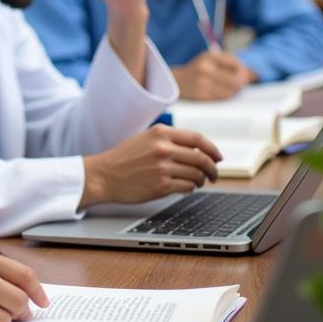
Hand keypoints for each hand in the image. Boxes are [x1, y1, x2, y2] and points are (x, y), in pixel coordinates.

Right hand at [82, 125, 222, 205]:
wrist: (103, 176)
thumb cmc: (124, 159)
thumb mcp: (145, 139)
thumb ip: (169, 140)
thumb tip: (199, 149)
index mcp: (160, 133)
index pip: (198, 138)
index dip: (213, 149)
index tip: (218, 157)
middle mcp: (163, 148)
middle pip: (202, 158)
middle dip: (212, 168)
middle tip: (213, 174)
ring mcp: (162, 168)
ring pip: (196, 174)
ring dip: (201, 180)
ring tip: (197, 182)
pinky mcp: (161, 186)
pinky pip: (187, 187)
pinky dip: (190, 188)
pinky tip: (185, 187)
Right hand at [172, 50, 253, 99]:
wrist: (178, 80)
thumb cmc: (200, 68)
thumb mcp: (212, 58)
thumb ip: (232, 62)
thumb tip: (249, 77)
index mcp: (209, 56)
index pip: (237, 65)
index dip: (242, 71)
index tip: (240, 74)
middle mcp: (205, 68)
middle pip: (236, 80)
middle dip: (240, 83)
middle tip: (238, 84)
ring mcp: (202, 82)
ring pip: (230, 91)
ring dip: (233, 91)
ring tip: (228, 88)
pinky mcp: (200, 94)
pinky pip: (221, 98)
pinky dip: (224, 96)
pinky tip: (219, 92)